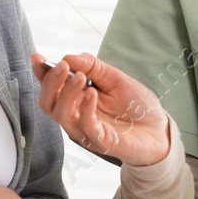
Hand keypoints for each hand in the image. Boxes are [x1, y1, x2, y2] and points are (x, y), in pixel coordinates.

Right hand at [30, 52, 170, 166]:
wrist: (160, 130)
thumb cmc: (136, 106)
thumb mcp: (116, 78)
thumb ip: (94, 68)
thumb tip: (70, 57)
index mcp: (76, 99)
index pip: (52, 87)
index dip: (42, 73)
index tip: (37, 57)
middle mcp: (76, 116)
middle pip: (48, 103)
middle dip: (50, 83)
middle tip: (63, 66)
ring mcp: (86, 131)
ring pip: (61, 115)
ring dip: (66, 93)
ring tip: (78, 76)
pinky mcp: (100, 142)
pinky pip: (86, 126)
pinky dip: (86, 109)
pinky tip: (92, 93)